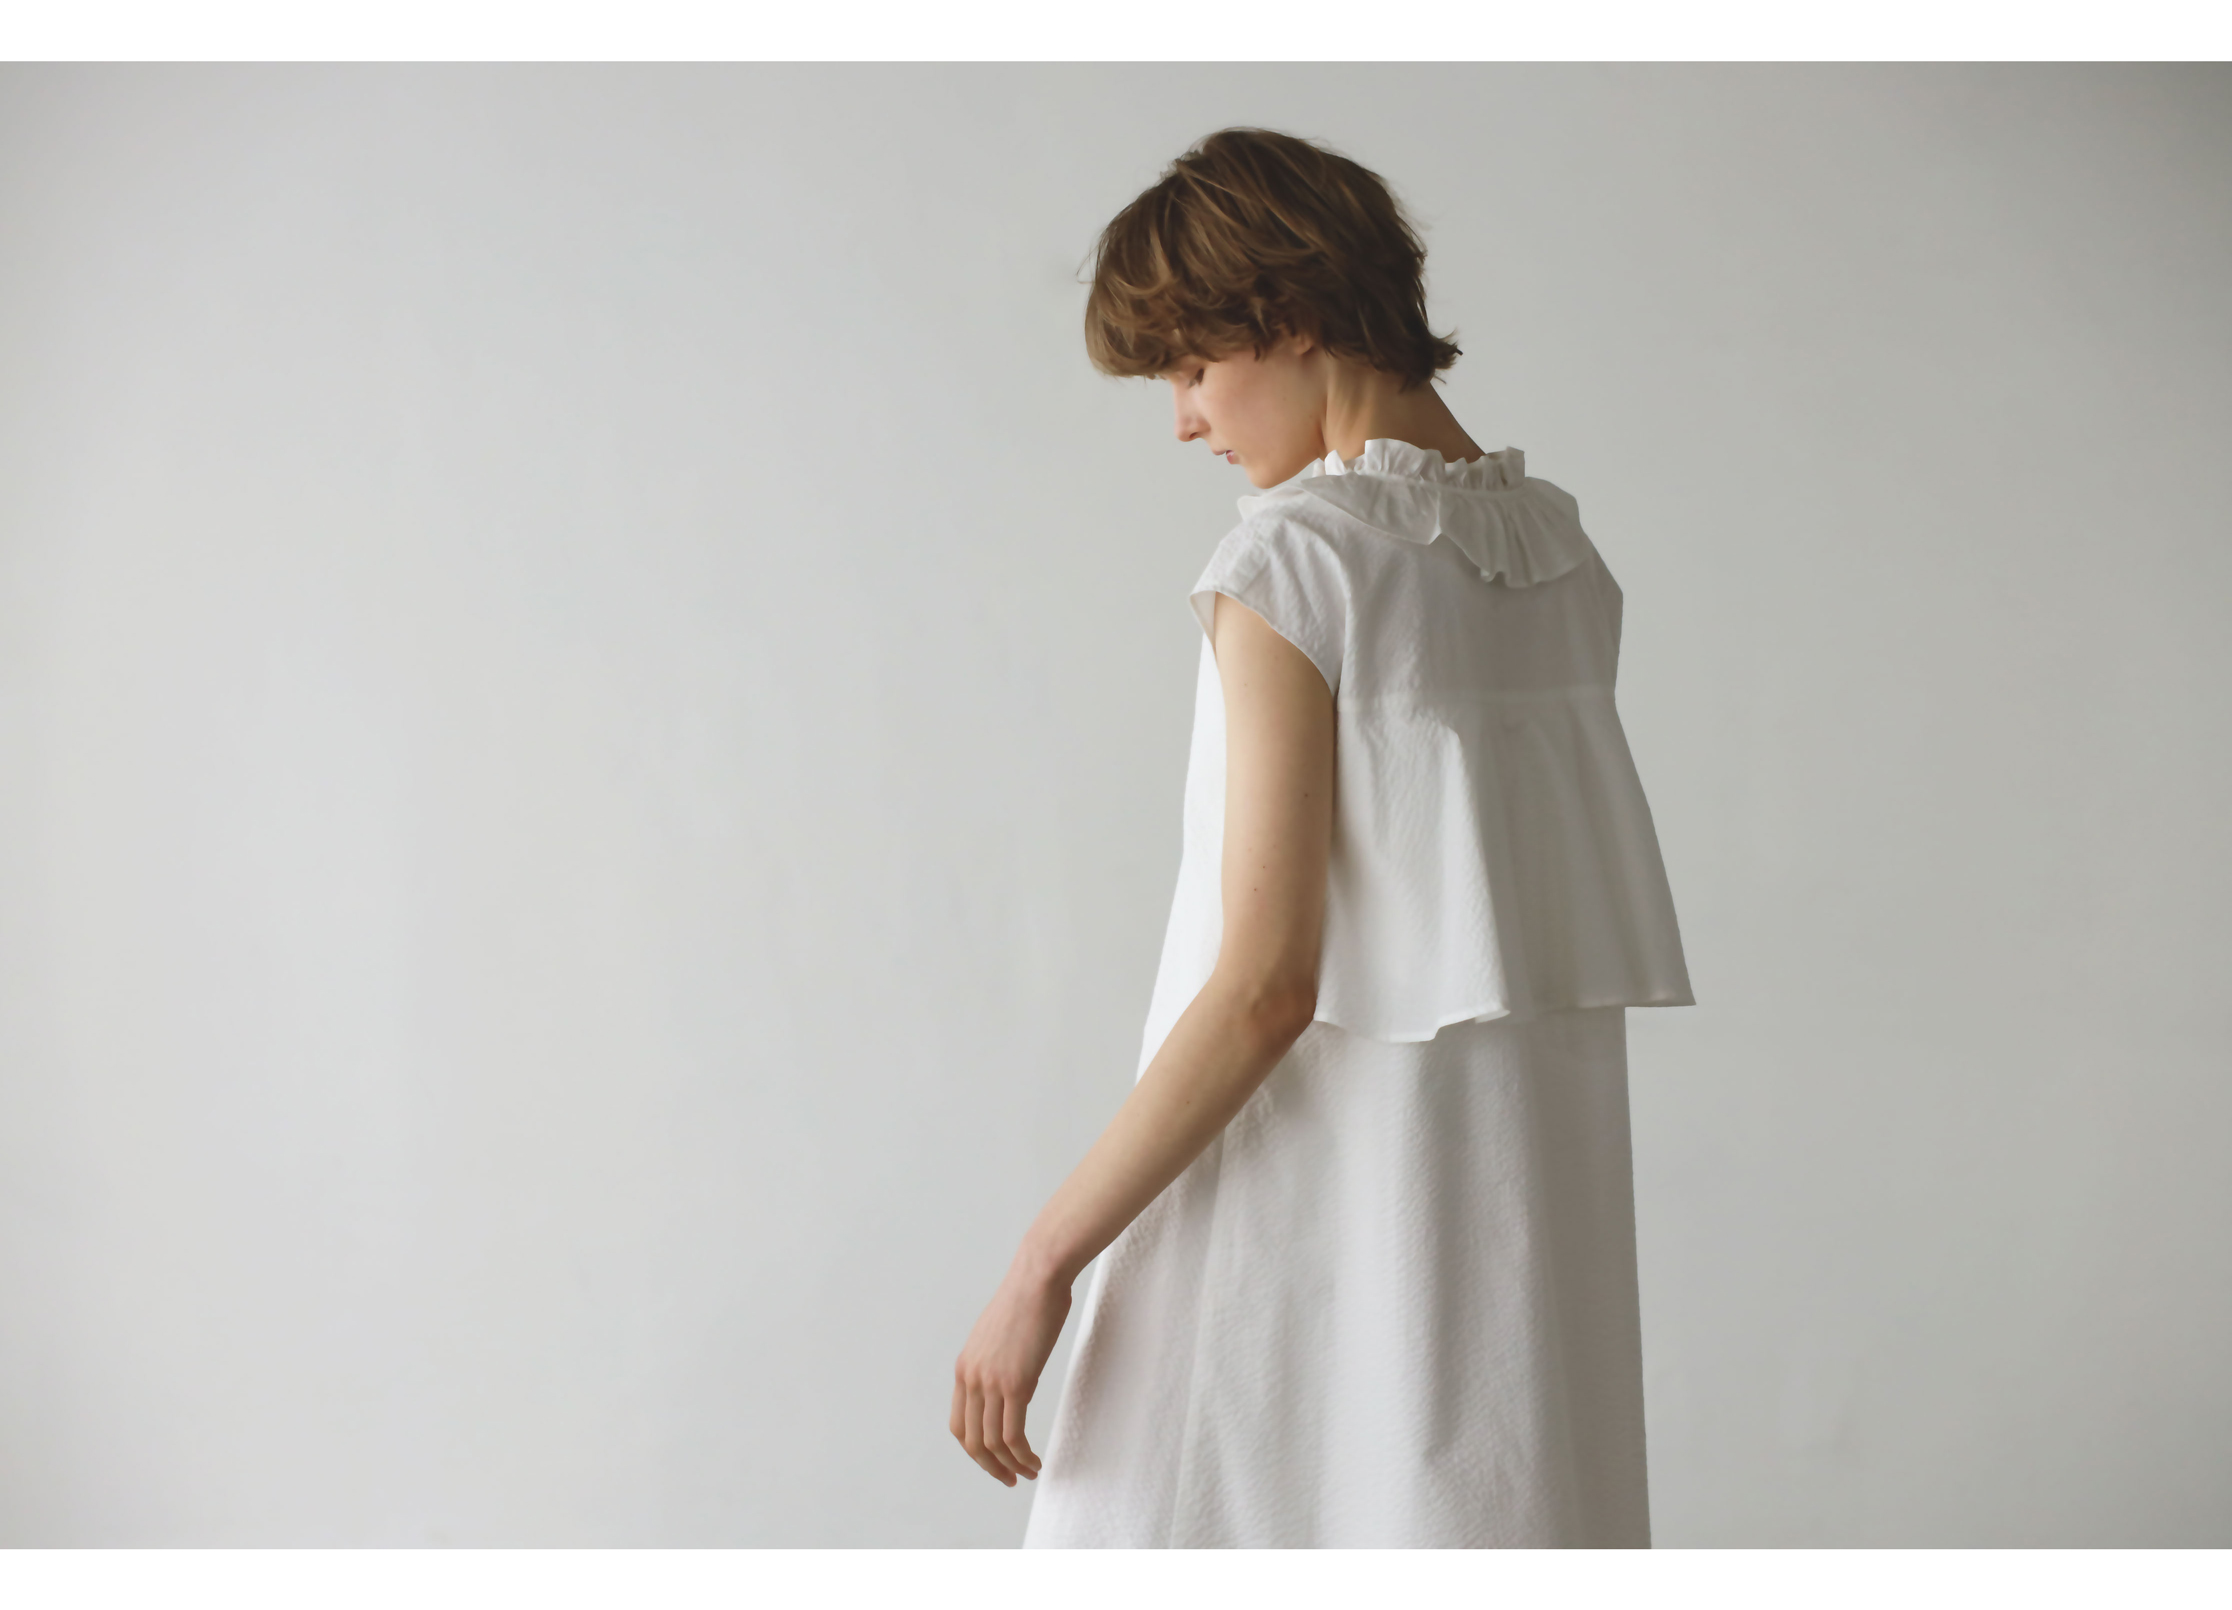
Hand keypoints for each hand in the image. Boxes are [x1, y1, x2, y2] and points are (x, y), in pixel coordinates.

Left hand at [951, 1252, 1070, 1485]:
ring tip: (1028, 1474)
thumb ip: (995, 1360)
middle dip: (990, 1466)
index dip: (975, 1450)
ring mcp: (992, 1382)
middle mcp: (972, 1379)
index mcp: (964, 1368)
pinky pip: (1013, 1434)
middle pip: (971, 1441)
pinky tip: (1035, 1461)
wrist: (1037, 1277)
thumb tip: (1007, 1373)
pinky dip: (1023, 1455)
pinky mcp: (1017, 1383)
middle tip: (1009, 1479)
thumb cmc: (1026, 1299)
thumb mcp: (997, 1335)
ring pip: (993, 1442)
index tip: (995, 1460)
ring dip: (1009, 1466)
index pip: (959, 1425)